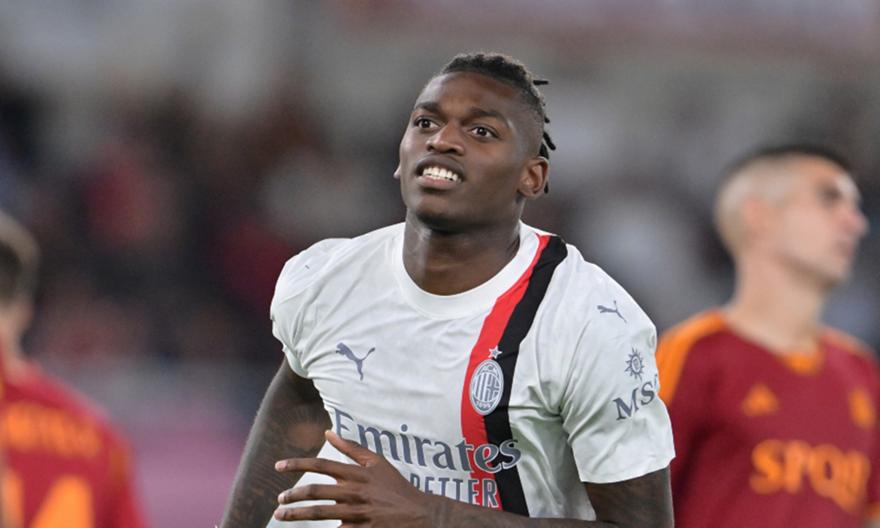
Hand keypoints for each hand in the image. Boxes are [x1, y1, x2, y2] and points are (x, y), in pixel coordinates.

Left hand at [274, 430, 438, 526]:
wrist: (419, 514)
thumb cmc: (396, 487)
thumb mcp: (378, 463)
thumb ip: (352, 448)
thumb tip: (329, 432)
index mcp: (357, 473)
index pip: (322, 464)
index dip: (298, 464)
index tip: (279, 466)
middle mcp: (354, 492)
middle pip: (316, 491)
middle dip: (293, 495)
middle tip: (280, 500)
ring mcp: (357, 514)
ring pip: (320, 513)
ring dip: (297, 514)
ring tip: (281, 516)